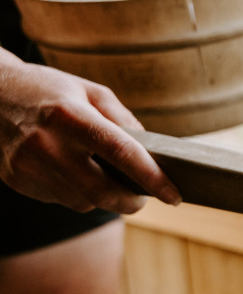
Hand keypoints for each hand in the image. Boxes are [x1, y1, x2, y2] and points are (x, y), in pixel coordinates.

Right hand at [0, 48, 180, 213]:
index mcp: (70, 115)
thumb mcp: (89, 91)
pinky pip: (61, 199)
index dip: (152, 178)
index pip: (122, 153)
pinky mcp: (17, 180)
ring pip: (83, 201)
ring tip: (111, 182)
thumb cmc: (47, 90)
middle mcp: (46, 143)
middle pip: (102, 191)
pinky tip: (76, 175)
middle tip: (144, 198)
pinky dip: (78, 193)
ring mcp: (27, 165)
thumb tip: (152, 153)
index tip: (174, 195)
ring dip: (105, 199)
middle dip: (131, 202)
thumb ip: (123, 120)